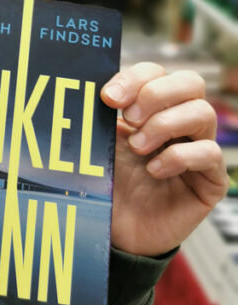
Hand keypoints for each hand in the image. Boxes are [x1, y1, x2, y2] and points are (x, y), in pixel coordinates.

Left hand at [102, 62, 228, 256]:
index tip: (108, 98)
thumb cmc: (108, 186)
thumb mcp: (100, 144)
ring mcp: (198, 149)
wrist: (115, 232)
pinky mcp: (210, 180)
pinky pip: (208, 153)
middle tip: (130, 119)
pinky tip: (154, 171)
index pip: (157, 72)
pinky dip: (178, 157)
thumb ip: (101, 114)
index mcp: (152, 108)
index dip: (135, 79)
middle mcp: (180, 123)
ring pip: (203, 113)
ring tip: (139, 148)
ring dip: (165, 125)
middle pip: (191, 82)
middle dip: (156, 94)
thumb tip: (93, 85)